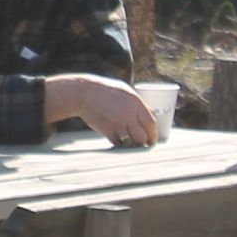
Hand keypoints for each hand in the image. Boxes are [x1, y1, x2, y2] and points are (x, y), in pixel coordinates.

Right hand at [45, 73, 159, 146]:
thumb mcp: (125, 91)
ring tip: (131, 143)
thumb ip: (138, 104)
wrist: (83, 94)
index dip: (153, 134)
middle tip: (143, 144)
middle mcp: (128, 114)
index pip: (151, 123)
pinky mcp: (107, 130)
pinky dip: (119, 143)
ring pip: (131, 142)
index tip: (152, 140)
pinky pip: (118, 142)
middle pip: (143, 136)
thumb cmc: (106, 91)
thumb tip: (151, 115)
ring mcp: (117, 123)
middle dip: (144, 142)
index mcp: (136, 103)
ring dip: (132, 144)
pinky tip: (118, 140)